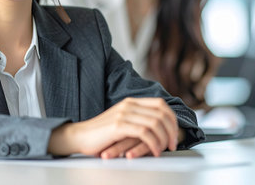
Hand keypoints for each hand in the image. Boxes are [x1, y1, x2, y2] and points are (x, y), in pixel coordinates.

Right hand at [48, 97, 178, 157]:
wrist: (80, 136)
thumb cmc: (102, 134)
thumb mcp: (123, 122)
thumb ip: (138, 121)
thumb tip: (161, 130)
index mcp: (132, 102)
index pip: (161, 104)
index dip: (172, 119)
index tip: (174, 134)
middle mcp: (129, 104)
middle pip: (161, 113)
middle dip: (172, 130)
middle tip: (173, 145)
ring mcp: (124, 113)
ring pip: (155, 123)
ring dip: (164, 138)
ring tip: (163, 150)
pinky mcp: (119, 125)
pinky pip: (144, 132)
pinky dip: (154, 143)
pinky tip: (154, 152)